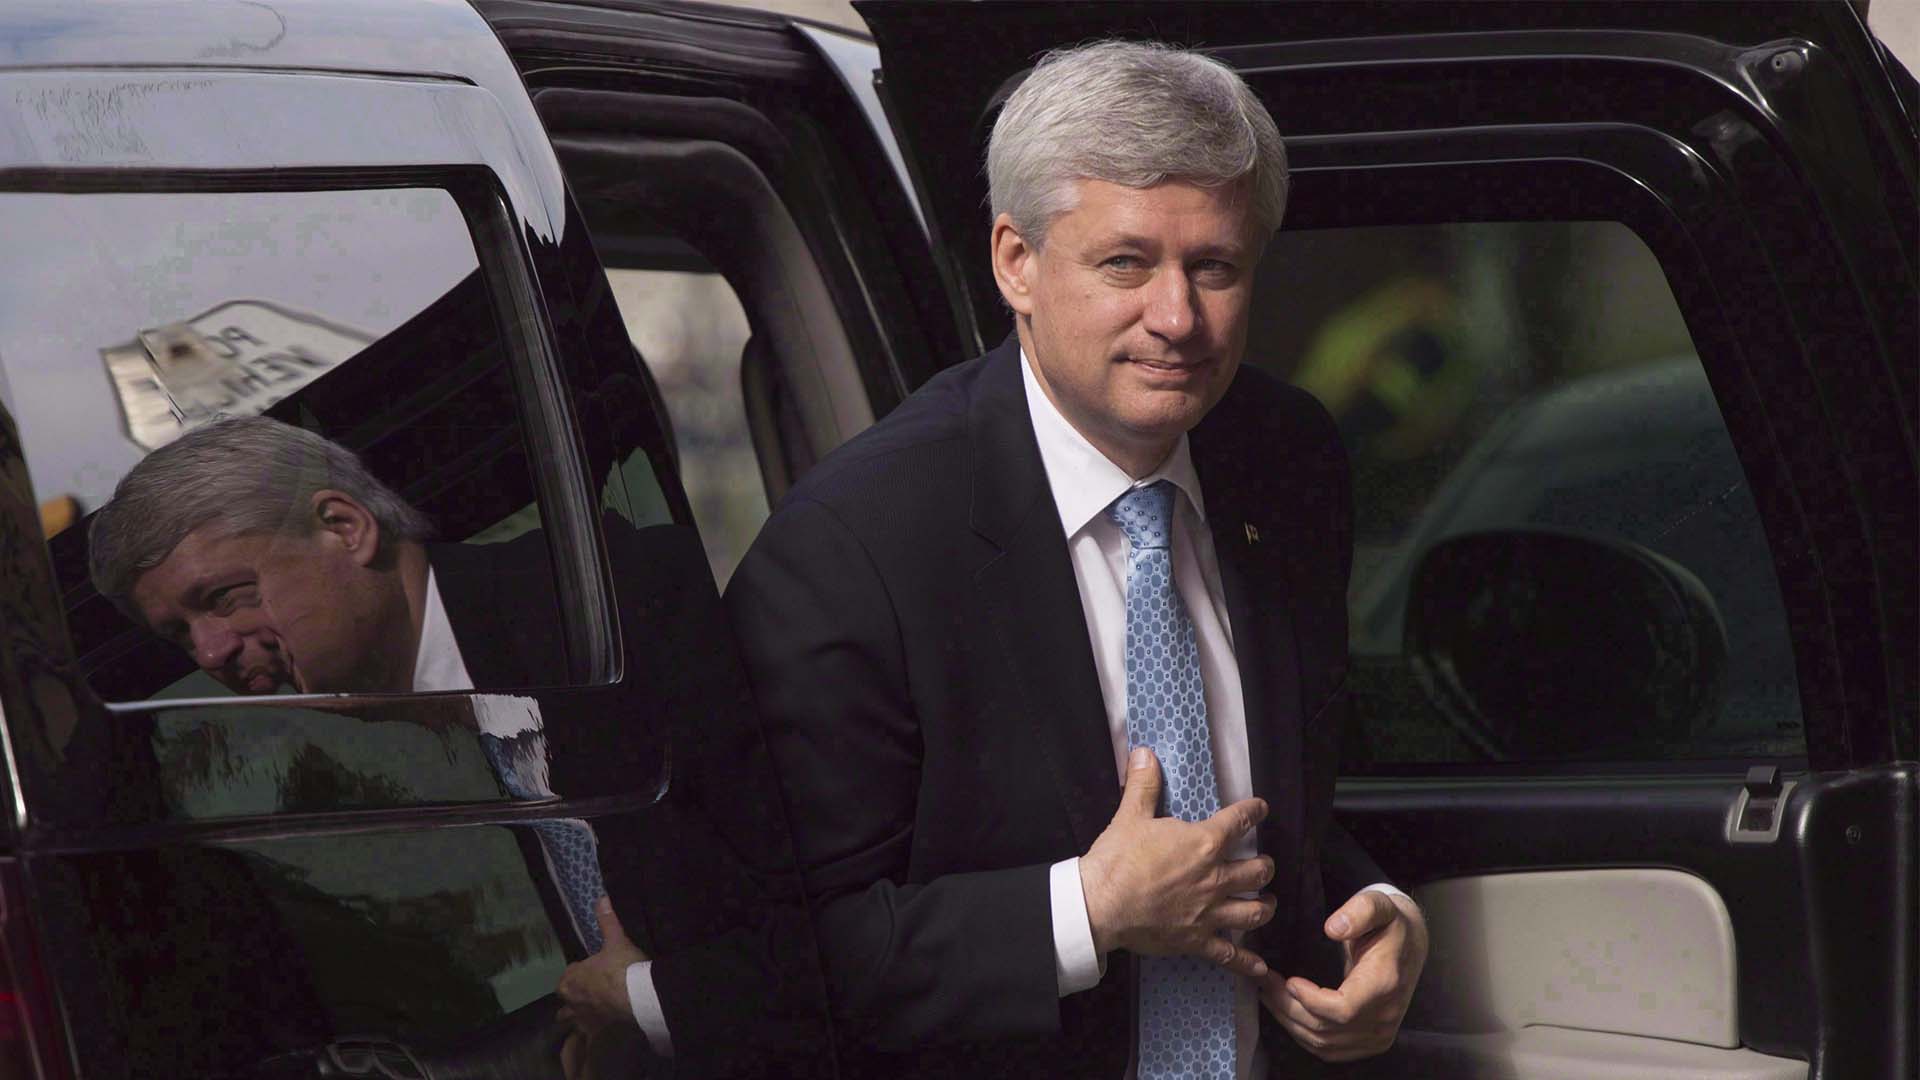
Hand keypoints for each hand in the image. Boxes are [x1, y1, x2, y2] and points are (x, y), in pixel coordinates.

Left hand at [557, 897, 649, 1033]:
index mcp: (572, 978)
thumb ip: (607, 921)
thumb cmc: (623, 967)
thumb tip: (601, 897)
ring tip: (586, 1012)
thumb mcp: (617, 940)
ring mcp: (582, 1019)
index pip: (567, 975)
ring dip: (573, 1015)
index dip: (577, 972)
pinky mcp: (595, 1033)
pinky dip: (588, 1034)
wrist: (638, 998)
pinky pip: (585, 1036)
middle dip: (571, 994)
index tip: (589, 969)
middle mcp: (572, 1001)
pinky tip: (597, 1032)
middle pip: (564, 997)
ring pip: (568, 1019)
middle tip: (587, 990)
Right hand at [1078, 746, 1276, 977]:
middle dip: (1265, 866)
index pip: (1239, 821)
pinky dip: (1246, 962)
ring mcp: (1209, 912)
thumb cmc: (1117, 859)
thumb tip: (1145, 753)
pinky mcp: (1197, 940)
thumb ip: (1144, 784)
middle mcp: (1215, 878)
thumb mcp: (1130, 815)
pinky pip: (1229, 954)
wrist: (1100, 904)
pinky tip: (1258, 968)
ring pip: (1253, 912)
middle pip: (1257, 872)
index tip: (1261, 809)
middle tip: (1263, 865)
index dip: (1254, 812)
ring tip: (1265, 903)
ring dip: (1263, 906)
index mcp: (1203, 844)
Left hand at [1261, 889, 1427, 1061]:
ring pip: (1324, 1043)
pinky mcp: (1371, 1041)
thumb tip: (1333, 928)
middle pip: (1327, 1028)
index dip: (1310, 1000)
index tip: (1288, 979)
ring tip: (1269, 994)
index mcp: (1385, 984)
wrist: (1409, 944)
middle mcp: (1384, 1015)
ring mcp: (1380, 1034)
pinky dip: (1304, 1035)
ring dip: (1290, 1021)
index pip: (1343, 1009)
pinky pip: (1331, 1050)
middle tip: (1265, 982)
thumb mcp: (1379, 904)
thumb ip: (1359, 910)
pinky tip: (1287, 1013)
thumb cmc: (1389, 923)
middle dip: (1288, 1007)